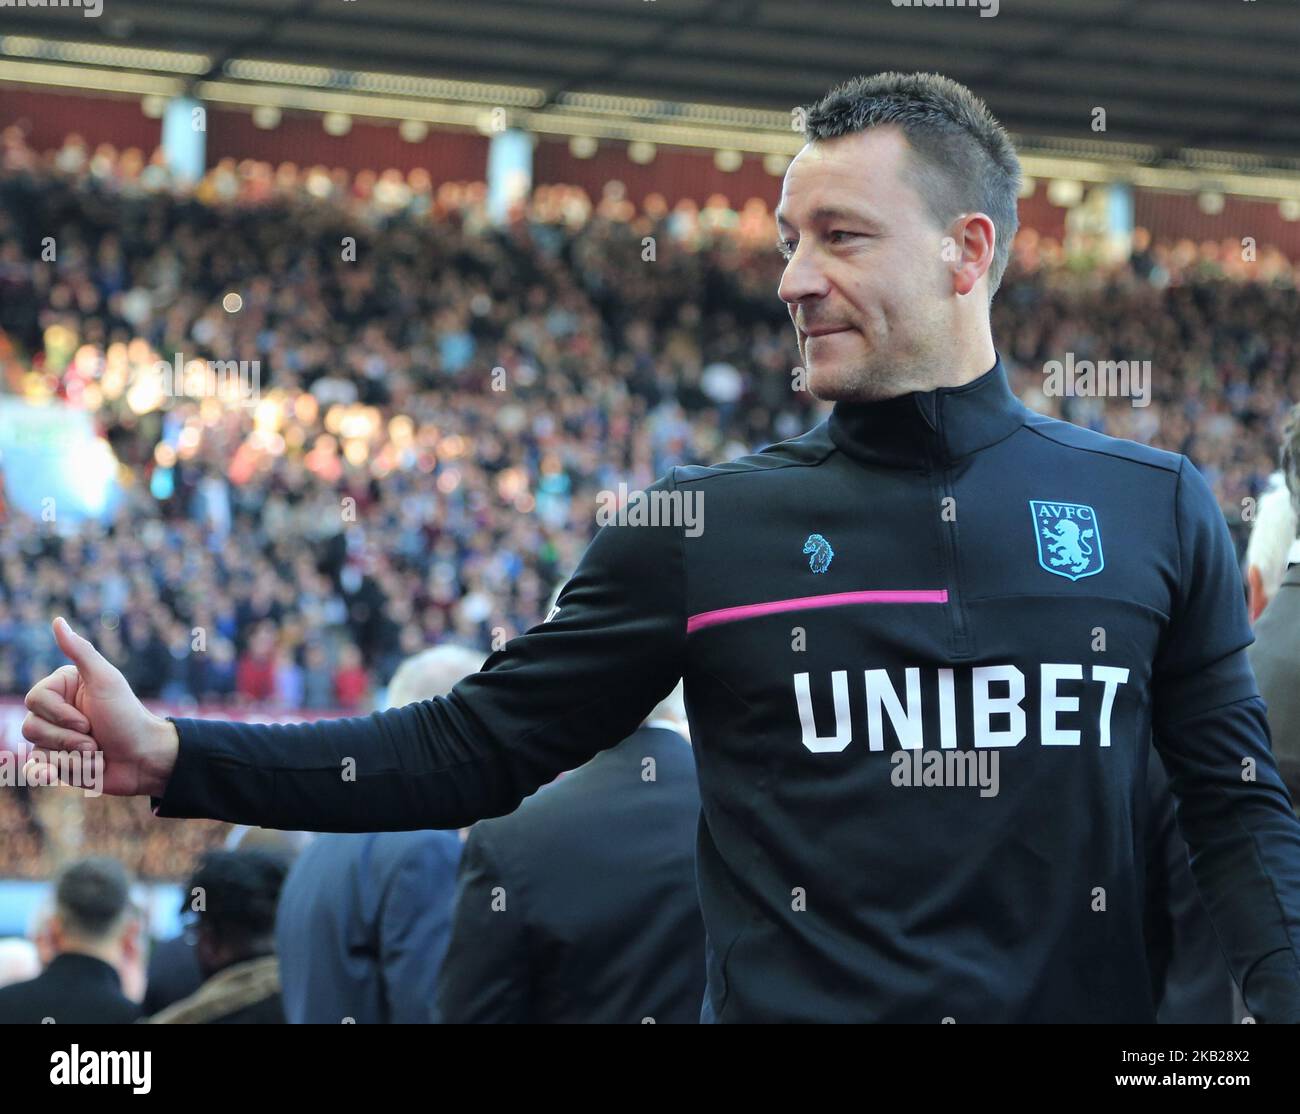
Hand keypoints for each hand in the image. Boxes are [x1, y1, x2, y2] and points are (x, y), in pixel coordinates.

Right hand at [22, 617, 178, 797]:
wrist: (145, 758)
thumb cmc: (127, 717)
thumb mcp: (105, 680)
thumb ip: (81, 651)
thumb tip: (58, 620)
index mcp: (64, 687)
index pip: (34, 699)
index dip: (59, 715)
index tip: (88, 720)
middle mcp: (57, 711)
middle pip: (31, 727)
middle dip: (67, 739)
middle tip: (95, 740)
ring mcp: (57, 737)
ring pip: (36, 749)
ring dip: (69, 757)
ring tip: (96, 754)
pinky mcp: (60, 762)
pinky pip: (36, 768)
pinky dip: (48, 772)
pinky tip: (50, 776)